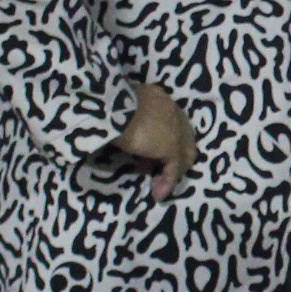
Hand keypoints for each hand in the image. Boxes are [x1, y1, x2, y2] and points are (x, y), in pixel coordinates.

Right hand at [104, 81, 197, 199]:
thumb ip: (128, 119)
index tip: (152, 151)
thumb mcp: (120, 110)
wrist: (110, 108)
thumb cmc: (107, 105)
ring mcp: (174, 129)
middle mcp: (171, 110)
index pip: (171, 120)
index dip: (165, 137)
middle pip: (183, 138)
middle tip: (157, 170)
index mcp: (158, 97)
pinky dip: (167, 183)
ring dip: (171, 173)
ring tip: (158, 186)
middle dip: (173, 157)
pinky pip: (173, 169)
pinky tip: (158, 194)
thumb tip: (127, 136)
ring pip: (181, 155)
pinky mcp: (171, 147)